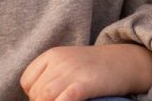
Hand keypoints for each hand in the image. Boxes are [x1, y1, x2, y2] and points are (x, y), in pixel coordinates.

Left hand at [20, 44, 151, 100]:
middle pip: (36, 91)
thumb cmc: (95, 67)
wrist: (125, 61)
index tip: (46, 99)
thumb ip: (52, 75)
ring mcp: (72, 71)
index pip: (27, 80)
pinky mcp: (85, 83)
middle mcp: (59, 61)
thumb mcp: (69, 63)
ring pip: (45, 96)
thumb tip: (38, 96)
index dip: (33, 94)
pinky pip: (65, 98)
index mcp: (52, 54)